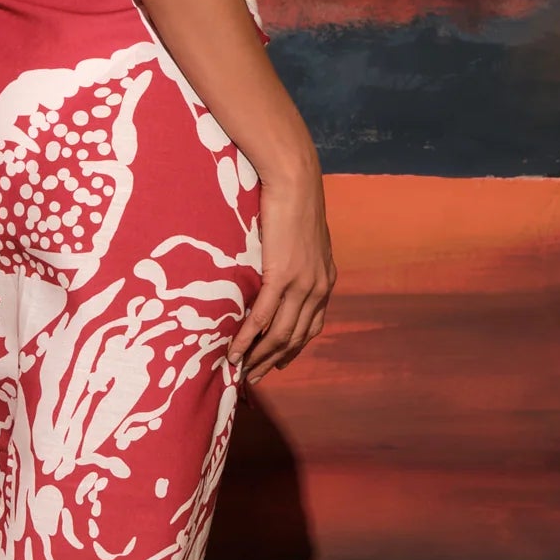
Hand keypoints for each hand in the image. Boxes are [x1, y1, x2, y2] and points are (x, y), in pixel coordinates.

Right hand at [228, 162, 333, 383]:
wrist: (295, 181)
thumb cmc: (294, 203)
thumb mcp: (304, 239)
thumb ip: (299, 261)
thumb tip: (284, 269)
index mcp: (325, 281)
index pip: (311, 328)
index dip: (293, 350)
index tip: (277, 364)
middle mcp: (318, 289)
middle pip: (295, 338)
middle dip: (273, 361)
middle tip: (254, 378)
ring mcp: (302, 284)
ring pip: (280, 334)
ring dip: (259, 356)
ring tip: (241, 370)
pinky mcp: (282, 276)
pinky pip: (263, 317)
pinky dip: (248, 338)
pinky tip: (234, 352)